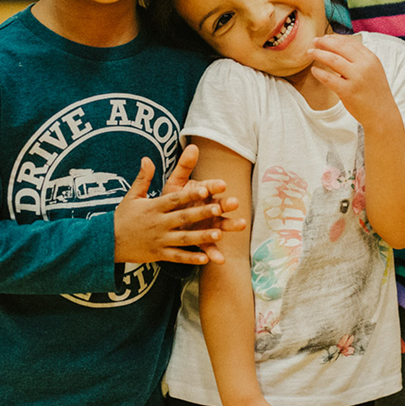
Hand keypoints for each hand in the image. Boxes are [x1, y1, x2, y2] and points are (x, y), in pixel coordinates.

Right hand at [113, 156, 238, 264]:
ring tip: (219, 233)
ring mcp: (159, 240)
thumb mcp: (131, 196)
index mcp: (153, 207)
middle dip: (201, 213)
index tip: (206, 189)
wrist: (106, 243)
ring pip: (183, 238)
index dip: (190, 194)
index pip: (174, 199)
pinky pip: (177, 257)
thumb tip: (146, 158)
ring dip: (201, 236)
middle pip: (183, 217)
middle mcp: (158, 223)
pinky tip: (206, 259)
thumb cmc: (122, 217)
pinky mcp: (159, 255)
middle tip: (219, 208)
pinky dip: (191, 259)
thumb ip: (143, 178)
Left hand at [162, 144, 245, 262]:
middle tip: (234, 202)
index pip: (210, 187)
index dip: (214, 186)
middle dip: (227, 204)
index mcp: (202, 193)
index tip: (220, 184)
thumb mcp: (176, 183)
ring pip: (221, 225)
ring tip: (240, 225)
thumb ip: (184, 166)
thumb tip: (192, 146)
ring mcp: (208, 225)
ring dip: (230, 225)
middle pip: (220, 205)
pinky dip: (214, 253)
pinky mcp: (203, 241)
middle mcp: (209, 208)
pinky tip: (219, 260)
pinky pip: (209, 248)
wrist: (164, 222)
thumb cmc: (172, 200)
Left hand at [308, 34, 393, 127]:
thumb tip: (339, 46)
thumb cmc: (375, 92)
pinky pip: (329, 78)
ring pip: (332, 59)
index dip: (335, 38)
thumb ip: (359, 59)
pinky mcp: (348, 91)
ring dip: (318, 54)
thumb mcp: (373, 70)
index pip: (350, 42)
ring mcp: (356, 78)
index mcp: (371, 58)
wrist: (382, 114)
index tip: (324, 37)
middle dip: (324, 42)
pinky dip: (319, 73)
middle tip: (314, 42)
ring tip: (310, 53)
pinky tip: (314, 70)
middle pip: (340, 47)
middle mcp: (364, 65)